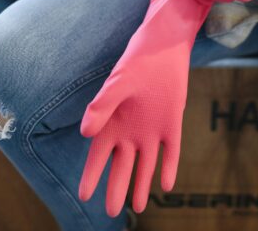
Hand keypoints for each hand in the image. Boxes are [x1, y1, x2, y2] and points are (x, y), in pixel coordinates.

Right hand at [78, 0, 212, 216]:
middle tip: (111, 212)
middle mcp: (130, 130)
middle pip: (121, 166)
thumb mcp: (119, 83)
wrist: (166, 45)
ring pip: (145, 164)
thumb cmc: (137, 61)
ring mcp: (152, 129)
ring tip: (137, 206)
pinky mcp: (172, 124)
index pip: (98, 155)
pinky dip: (169, 167)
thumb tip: (86, 133)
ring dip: (141, 184)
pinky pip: (171, 151)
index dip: (91, 175)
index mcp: (111, 121)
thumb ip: (102, 106)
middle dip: (115, 188)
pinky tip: (167, 185)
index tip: (84, 195)